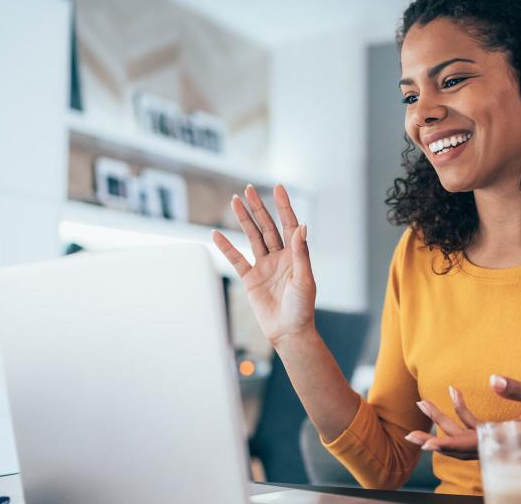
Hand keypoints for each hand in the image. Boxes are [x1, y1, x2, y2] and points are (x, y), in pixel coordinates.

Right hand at [211, 184, 315, 345]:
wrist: (289, 332)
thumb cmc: (302, 308)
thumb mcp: (304, 279)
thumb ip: (301, 253)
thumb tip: (302, 226)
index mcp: (295, 255)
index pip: (289, 225)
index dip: (283, 206)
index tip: (278, 187)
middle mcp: (279, 257)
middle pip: (267, 226)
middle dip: (258, 208)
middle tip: (249, 189)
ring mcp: (264, 267)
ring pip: (252, 237)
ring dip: (244, 220)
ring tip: (234, 201)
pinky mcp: (251, 279)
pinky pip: (236, 260)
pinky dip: (226, 247)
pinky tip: (216, 234)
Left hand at [405, 375, 520, 460]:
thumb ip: (517, 388)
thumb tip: (493, 379)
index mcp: (505, 440)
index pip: (469, 444)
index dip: (445, 444)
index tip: (425, 443)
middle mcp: (498, 445)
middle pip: (458, 444)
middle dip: (434, 434)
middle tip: (409, 431)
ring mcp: (498, 442)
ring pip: (463, 437)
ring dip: (443, 421)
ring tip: (424, 402)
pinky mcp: (501, 436)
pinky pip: (475, 429)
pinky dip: (462, 414)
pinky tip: (455, 393)